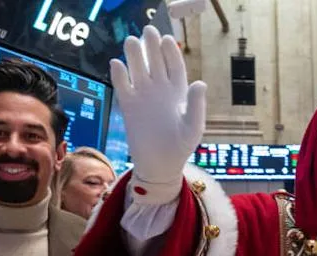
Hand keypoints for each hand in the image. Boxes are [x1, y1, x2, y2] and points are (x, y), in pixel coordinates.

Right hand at [112, 25, 206, 192]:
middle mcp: (160, 89)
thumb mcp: (193, 127)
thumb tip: (199, 83)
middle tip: (148, 30)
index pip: (175, 66)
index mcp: (179, 91)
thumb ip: (196, 105)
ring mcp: (143, 95)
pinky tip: (116, 64)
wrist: (159, 164)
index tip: (167, 40)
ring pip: (137, 68)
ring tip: (131, 41)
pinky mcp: (128, 105)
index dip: (171, 52)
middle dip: (151, 45)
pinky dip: (119, 74)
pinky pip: (122, 85)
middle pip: (155, 61)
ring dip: (134, 55)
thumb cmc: (181, 147)